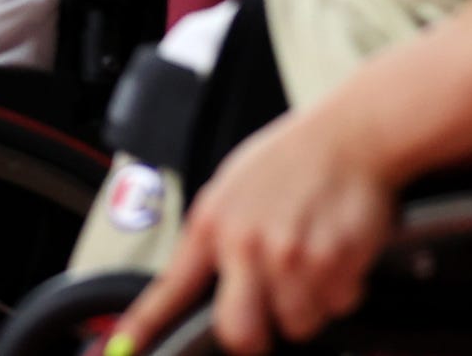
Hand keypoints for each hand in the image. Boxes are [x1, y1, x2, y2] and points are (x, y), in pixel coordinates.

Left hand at [113, 106, 393, 354]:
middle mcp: (246, 244)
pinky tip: (334, 253)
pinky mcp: (335, 261)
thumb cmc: (287, 162)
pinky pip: (337, 305)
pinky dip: (340, 290)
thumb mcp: (230, 190)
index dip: (145, 324)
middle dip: (255, 336)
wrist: (346, 137)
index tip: (125, 349)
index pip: (171, 287)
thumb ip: (216, 239)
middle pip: (241, 333)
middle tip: (267, 315)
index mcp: (211, 225)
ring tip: (308, 263)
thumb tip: (200, 284)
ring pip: (297, 324)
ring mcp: (291, 255)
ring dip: (306, 306)